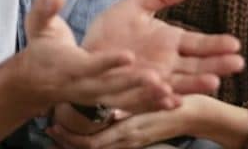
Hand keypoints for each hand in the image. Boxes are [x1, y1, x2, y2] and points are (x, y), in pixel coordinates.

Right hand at [16, 0, 170, 113]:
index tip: (127, 56)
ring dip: (149, 97)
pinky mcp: (109, 101)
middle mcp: (87, 86)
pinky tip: (176, 102)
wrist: (37, 81)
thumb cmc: (42, 49)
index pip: (90, 65)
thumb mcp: (39, 25)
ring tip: (173, 94)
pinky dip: (152, 106)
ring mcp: (99, 97)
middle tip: (158, 78)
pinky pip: (133, 106)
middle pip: (113, 86)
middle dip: (134, 83)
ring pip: (126, 99)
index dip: (107, 62)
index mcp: (71, 66)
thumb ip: (46, 9)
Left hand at [47, 95, 207, 148]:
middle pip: (89, 147)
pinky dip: (94, 138)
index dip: (69, 136)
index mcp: (127, 131)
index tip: (53, 125)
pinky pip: (109, 144)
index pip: (90, 142)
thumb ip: (134, 111)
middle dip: (67, 141)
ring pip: (97, 147)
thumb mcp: (153, 104)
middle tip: (50, 128)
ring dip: (77, 141)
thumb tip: (112, 113)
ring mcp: (132, 141)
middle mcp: (126, 140)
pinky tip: (87, 128)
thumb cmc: (176, 104)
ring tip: (61, 130)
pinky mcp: (137, 139)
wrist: (197, 114)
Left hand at [83, 0, 244, 99]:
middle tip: (237, 63)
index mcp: (170, 42)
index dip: (217, 44)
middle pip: (197, 66)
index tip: (235, 44)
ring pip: (180, 83)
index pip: (199, 44)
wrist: (84, 53)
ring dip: (196, 84)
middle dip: (216, 65)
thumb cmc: (112, 30)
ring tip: (213, 82)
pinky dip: (163, 100)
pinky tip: (174, 98)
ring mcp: (153, 80)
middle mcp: (167, 64)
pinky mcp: (135, 93)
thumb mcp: (136, 5)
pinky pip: (151, 98)